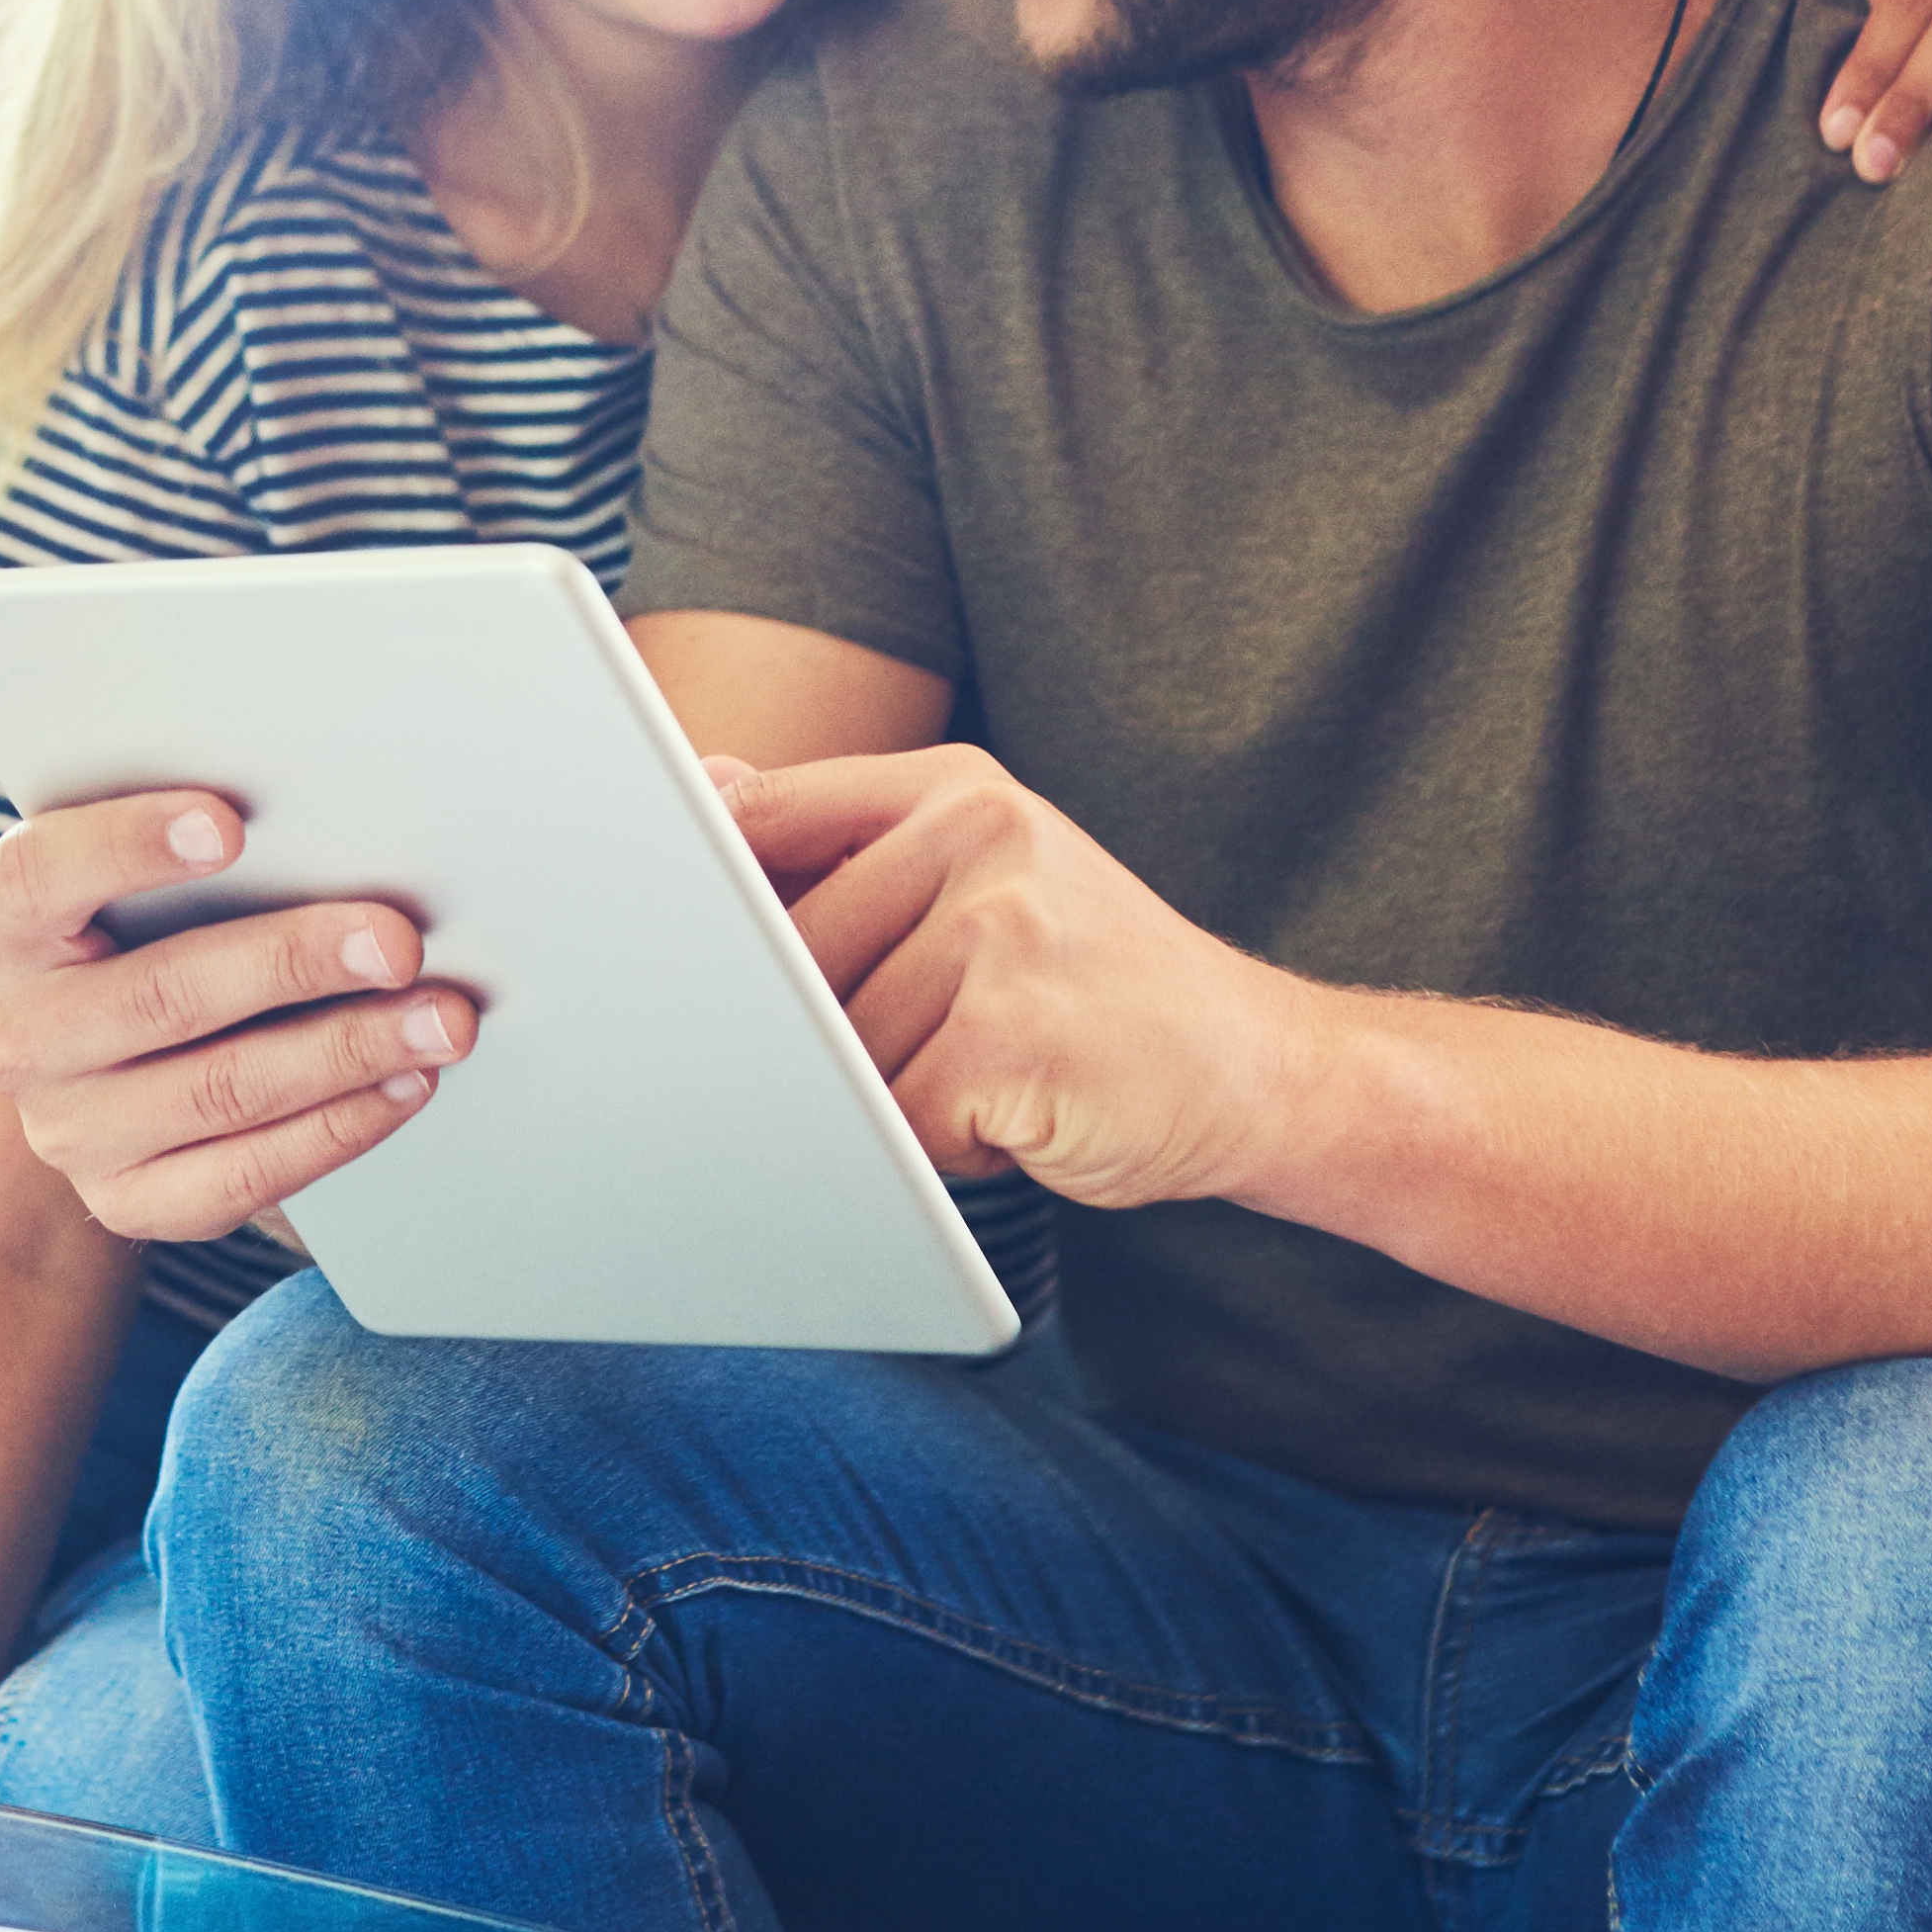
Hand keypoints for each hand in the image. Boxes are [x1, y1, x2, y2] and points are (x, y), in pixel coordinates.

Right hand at [0, 791, 473, 1243]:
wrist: (82, 1062)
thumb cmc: (128, 929)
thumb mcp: (118, 876)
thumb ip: (185, 844)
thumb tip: (324, 819)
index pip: (42, 874)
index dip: (130, 844)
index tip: (231, 822)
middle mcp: (18, 1041)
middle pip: (163, 995)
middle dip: (295, 963)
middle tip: (399, 939)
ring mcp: (69, 1132)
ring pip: (221, 1091)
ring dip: (348, 1051)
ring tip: (439, 1018)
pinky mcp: (128, 1202)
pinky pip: (245, 1176)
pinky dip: (340, 1127)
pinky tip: (405, 1084)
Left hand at [721, 747, 1310, 1210]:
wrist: (1262, 1070)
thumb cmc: (1097, 989)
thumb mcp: (991, 882)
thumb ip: (854, 845)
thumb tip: (711, 785)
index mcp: (960, 789)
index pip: (771, 815)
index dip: (711, 892)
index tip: (668, 936)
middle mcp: (979, 836)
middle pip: (792, 956)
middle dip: (827, 1036)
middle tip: (924, 1053)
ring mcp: (997, 928)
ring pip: (843, 1049)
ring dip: (895, 1098)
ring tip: (993, 1079)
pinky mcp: (1009, 1030)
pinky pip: (898, 1116)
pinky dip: (941, 1146)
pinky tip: (1017, 1118)